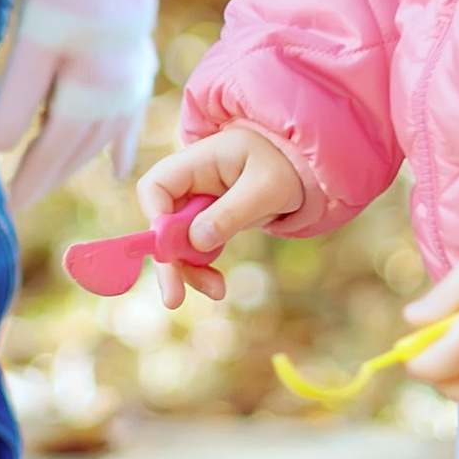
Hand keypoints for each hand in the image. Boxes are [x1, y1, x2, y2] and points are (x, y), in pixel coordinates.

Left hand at [0, 0, 158, 212]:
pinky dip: (120, 147)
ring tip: (55, 180)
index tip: (11, 205)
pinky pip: (128, 120)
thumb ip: (17, 98)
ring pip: (100, 137)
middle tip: (24, 200)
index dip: (31, 179)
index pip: (52, 151)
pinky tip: (117, 170)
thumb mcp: (33, 43)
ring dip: (77, 161)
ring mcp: (132, 84)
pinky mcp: (137, 66)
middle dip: (50, 175)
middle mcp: (116, 99)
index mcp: (90, 97)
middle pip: (77, 149)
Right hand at [136, 122, 305, 305]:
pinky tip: (218, 285)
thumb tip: (197, 241)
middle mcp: (191, 181)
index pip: (156, 185)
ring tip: (216, 291)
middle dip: (167, 260)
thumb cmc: (286, 168)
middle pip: (160, 220)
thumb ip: (231, 212)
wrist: (303, 173)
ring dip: (188, 270)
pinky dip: (202, 268)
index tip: (169, 249)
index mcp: (199, 160)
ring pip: (176, 241)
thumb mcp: (266, 189)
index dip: (155, 218)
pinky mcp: (207, 220)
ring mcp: (197, 202)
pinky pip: (194, 248)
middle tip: (173, 298)